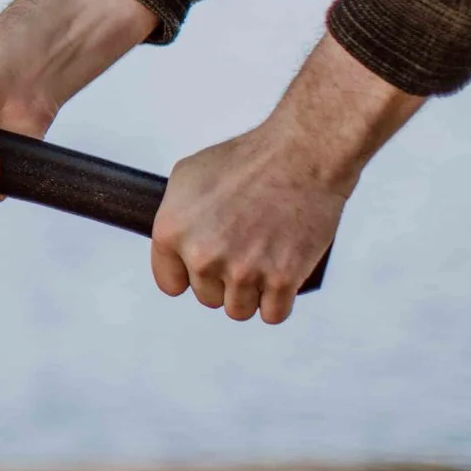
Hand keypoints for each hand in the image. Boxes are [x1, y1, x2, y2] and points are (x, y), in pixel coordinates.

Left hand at [152, 35, 421, 323]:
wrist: (301, 155)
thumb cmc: (247, 160)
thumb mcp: (187, 176)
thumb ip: (174, 215)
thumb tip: (173, 242)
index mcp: (172, 233)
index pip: (170, 283)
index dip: (188, 275)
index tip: (204, 266)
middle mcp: (203, 256)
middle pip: (207, 297)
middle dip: (222, 281)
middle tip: (242, 254)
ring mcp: (243, 271)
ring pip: (239, 310)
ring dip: (250, 295)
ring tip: (261, 267)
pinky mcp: (282, 280)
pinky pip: (273, 314)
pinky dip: (278, 303)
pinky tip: (279, 284)